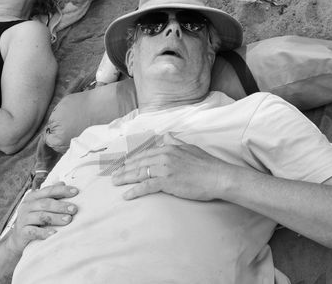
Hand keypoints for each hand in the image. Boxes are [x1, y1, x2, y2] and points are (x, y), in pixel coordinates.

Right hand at [8, 182, 78, 253]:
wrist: (18, 237)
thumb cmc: (33, 219)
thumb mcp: (40, 205)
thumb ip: (50, 194)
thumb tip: (62, 182)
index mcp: (32, 197)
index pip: (48, 191)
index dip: (62, 190)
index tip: (76, 191)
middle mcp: (27, 206)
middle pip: (45, 203)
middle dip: (61, 205)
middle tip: (74, 209)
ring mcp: (23, 219)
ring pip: (41, 216)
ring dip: (56, 218)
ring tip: (68, 219)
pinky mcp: (22, 232)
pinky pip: (34, 232)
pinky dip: (44, 233)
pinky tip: (54, 234)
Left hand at [111, 133, 237, 200]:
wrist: (218, 176)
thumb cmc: (207, 164)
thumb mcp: (190, 147)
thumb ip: (176, 142)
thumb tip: (167, 136)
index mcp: (169, 148)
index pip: (145, 153)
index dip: (133, 159)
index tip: (123, 164)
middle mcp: (164, 156)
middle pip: (139, 163)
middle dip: (124, 168)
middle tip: (114, 174)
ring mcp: (165, 168)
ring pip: (139, 173)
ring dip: (125, 178)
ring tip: (115, 182)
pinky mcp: (167, 181)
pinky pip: (147, 186)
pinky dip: (135, 190)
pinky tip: (127, 195)